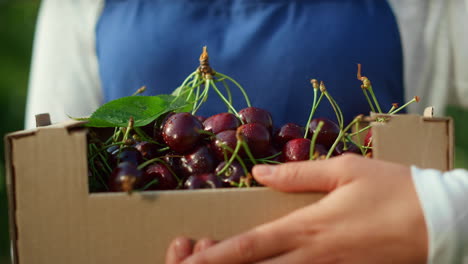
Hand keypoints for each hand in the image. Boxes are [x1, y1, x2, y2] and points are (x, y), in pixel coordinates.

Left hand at [166, 154, 427, 263]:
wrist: (439, 220)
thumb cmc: (392, 188)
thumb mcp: (344, 169)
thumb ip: (298, 172)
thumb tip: (260, 171)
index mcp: (308, 226)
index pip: (252, 245)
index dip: (217, 254)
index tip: (191, 257)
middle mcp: (312, 256)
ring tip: (220, 262)